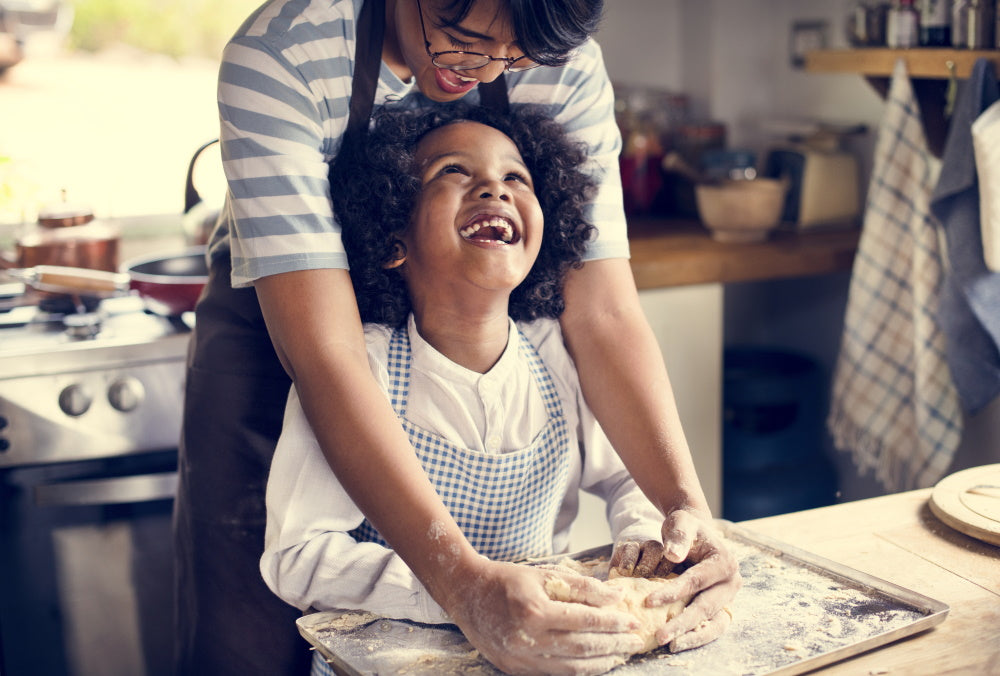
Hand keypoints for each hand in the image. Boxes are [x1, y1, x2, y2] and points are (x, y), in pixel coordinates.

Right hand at [441, 558, 646, 675]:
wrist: (465, 593)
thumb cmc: (506, 579)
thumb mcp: (544, 573)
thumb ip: (581, 586)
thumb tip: (615, 597)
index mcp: (534, 610)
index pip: (585, 620)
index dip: (613, 622)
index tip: (633, 621)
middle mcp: (527, 638)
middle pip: (583, 647)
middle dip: (614, 644)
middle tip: (636, 640)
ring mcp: (520, 658)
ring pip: (572, 668)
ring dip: (602, 662)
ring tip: (622, 654)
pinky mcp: (515, 669)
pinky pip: (555, 674)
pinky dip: (580, 670)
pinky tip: (596, 662)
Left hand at [610, 511, 740, 652]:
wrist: (695, 533)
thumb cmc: (686, 528)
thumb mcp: (682, 523)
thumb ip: (678, 537)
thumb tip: (673, 556)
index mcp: (724, 562)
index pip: (696, 581)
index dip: (673, 592)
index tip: (648, 602)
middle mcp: (731, 582)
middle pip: (706, 606)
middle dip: (682, 622)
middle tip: (659, 635)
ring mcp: (728, 597)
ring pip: (713, 623)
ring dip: (692, 635)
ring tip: (670, 645)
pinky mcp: (721, 607)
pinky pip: (712, 626)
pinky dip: (697, 636)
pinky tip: (678, 643)